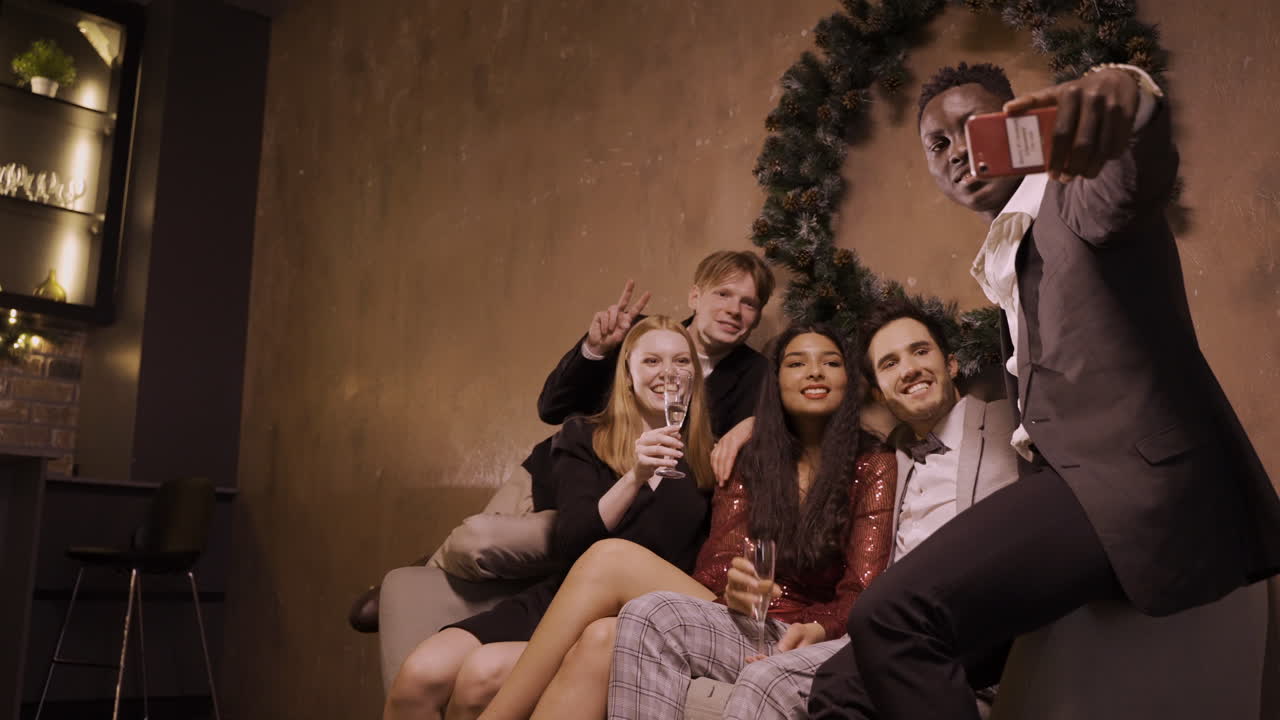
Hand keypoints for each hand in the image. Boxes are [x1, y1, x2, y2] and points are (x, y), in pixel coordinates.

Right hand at [585, 280, 650, 356]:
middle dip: (628, 290)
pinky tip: (603, 331)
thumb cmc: (611, 341)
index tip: (648, 293)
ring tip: (610, 331)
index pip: (635, 309)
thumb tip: (626, 323)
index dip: (642, 301)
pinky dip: (605, 325)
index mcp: (626, 319)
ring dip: (612, 322)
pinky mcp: (600, 314)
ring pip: (613, 310)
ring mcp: (609, 313)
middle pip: (623, 300)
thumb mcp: (619, 337)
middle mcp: (618, 314)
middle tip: (632, 281)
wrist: (598, 345)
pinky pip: (604, 316)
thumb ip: (623, 330)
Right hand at [634, 425, 682, 483]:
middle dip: (671, 440)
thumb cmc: (650, 457)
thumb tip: (678, 434)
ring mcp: (640, 451)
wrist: (640, 471)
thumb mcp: (659, 447)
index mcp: (646, 436)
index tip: (678, 428)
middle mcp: (641, 442)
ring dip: (671, 451)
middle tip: (681, 445)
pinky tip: (674, 463)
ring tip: (680, 454)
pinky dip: (666, 462)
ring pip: (658, 449)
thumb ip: (667, 440)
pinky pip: (656, 461)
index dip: (669, 429)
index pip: (659, 431)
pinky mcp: (641, 461)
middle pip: (658, 438)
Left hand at [712, 417, 754, 486]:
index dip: (715, 468)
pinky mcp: (735, 441)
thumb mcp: (741, 440)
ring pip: (721, 459)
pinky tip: (727, 475)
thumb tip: (728, 457)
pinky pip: (729, 457)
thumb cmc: (752, 432)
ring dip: (721, 472)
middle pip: (716, 459)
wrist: (760, 421)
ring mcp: (728, 440)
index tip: (717, 479)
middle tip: (720, 485)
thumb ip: (734, 449)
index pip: (714, 456)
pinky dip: (727, 467)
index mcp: (724, 441)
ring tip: (723, 482)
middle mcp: (724, 440)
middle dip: (717, 472)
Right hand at [724, 556, 780, 616]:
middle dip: (743, 578)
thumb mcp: (764, 587)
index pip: (736, 562)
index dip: (742, 564)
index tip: (752, 569)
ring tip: (758, 599)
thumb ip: (770, 587)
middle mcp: (734, 580)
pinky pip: (734, 604)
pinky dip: (743, 607)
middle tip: (756, 585)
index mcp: (741, 571)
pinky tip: (752, 610)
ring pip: (732, 591)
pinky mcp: (731, 604)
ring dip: (746, 595)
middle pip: (731, 574)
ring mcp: (731, 591)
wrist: (749, 606)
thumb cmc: (757, 590)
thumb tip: (778, 591)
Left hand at [745, 621, 825, 662]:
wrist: (815, 634)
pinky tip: (758, 658)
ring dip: (762, 662)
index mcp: (796, 658)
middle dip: (762, 665)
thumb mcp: (798, 630)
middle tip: (749, 660)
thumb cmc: (806, 631)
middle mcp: (792, 663)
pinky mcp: (788, 659)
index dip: (767, 662)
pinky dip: (767, 660)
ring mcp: (790, 662)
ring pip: (775, 665)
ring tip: (749, 659)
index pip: (779, 663)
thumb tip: (780, 649)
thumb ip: (790, 639)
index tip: (756, 658)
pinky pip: (776, 661)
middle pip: (775, 667)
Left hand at [1003, 68, 1138, 182]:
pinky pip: (1116, 145)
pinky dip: (1107, 159)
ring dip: (1090, 168)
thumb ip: (1033, 102)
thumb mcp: (1055, 93)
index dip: (1055, 157)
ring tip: (1082, 175)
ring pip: (1101, 148)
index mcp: (1067, 94)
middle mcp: (1090, 98)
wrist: (1116, 78)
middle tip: (1064, 178)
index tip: (1051, 174)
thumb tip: (1006, 109)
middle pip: (1081, 144)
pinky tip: (1099, 162)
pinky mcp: (1127, 113)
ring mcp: (1111, 106)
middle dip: (1072, 167)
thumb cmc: (1077, 93)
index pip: (1060, 132)